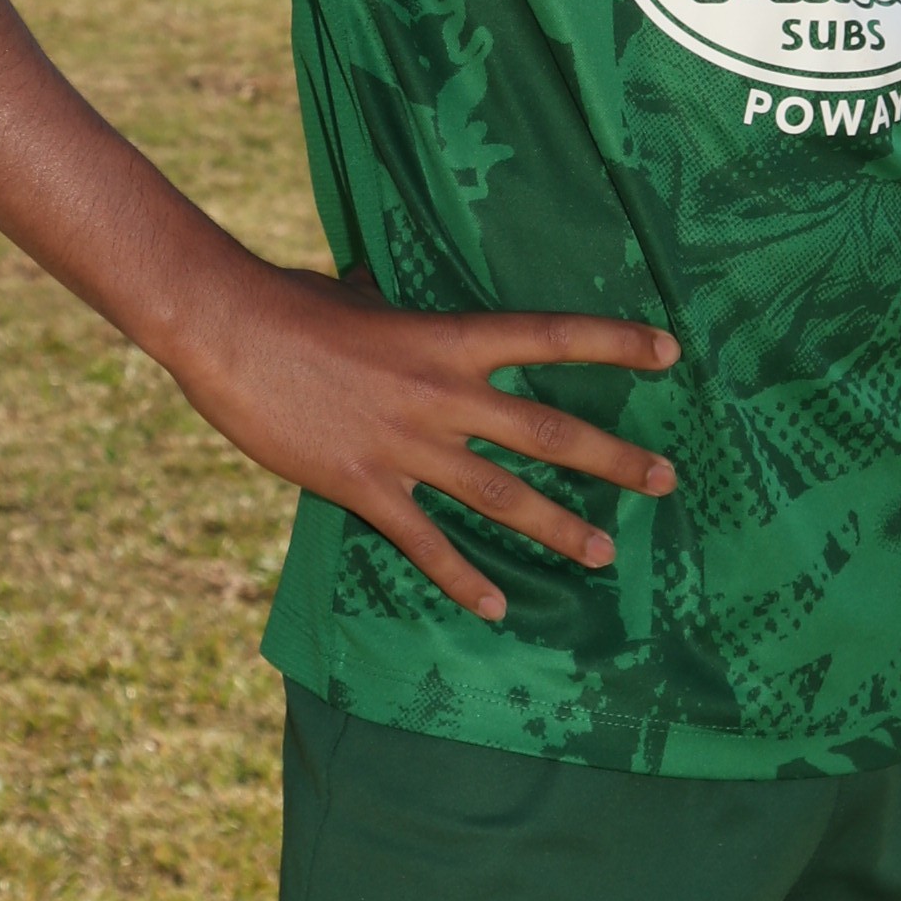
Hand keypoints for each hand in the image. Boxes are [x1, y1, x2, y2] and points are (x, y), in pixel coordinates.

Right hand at [175, 266, 679, 622]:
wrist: (230, 331)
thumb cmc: (292, 302)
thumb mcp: (361, 297)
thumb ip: (395, 312)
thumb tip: (384, 294)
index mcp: (450, 339)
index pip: (552, 336)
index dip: (615, 343)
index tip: (670, 351)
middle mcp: (444, 395)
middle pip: (549, 431)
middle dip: (614, 459)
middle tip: (665, 481)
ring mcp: (408, 446)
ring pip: (502, 495)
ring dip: (558, 527)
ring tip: (602, 554)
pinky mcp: (365, 487)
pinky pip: (426, 543)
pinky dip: (462, 578)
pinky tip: (497, 606)